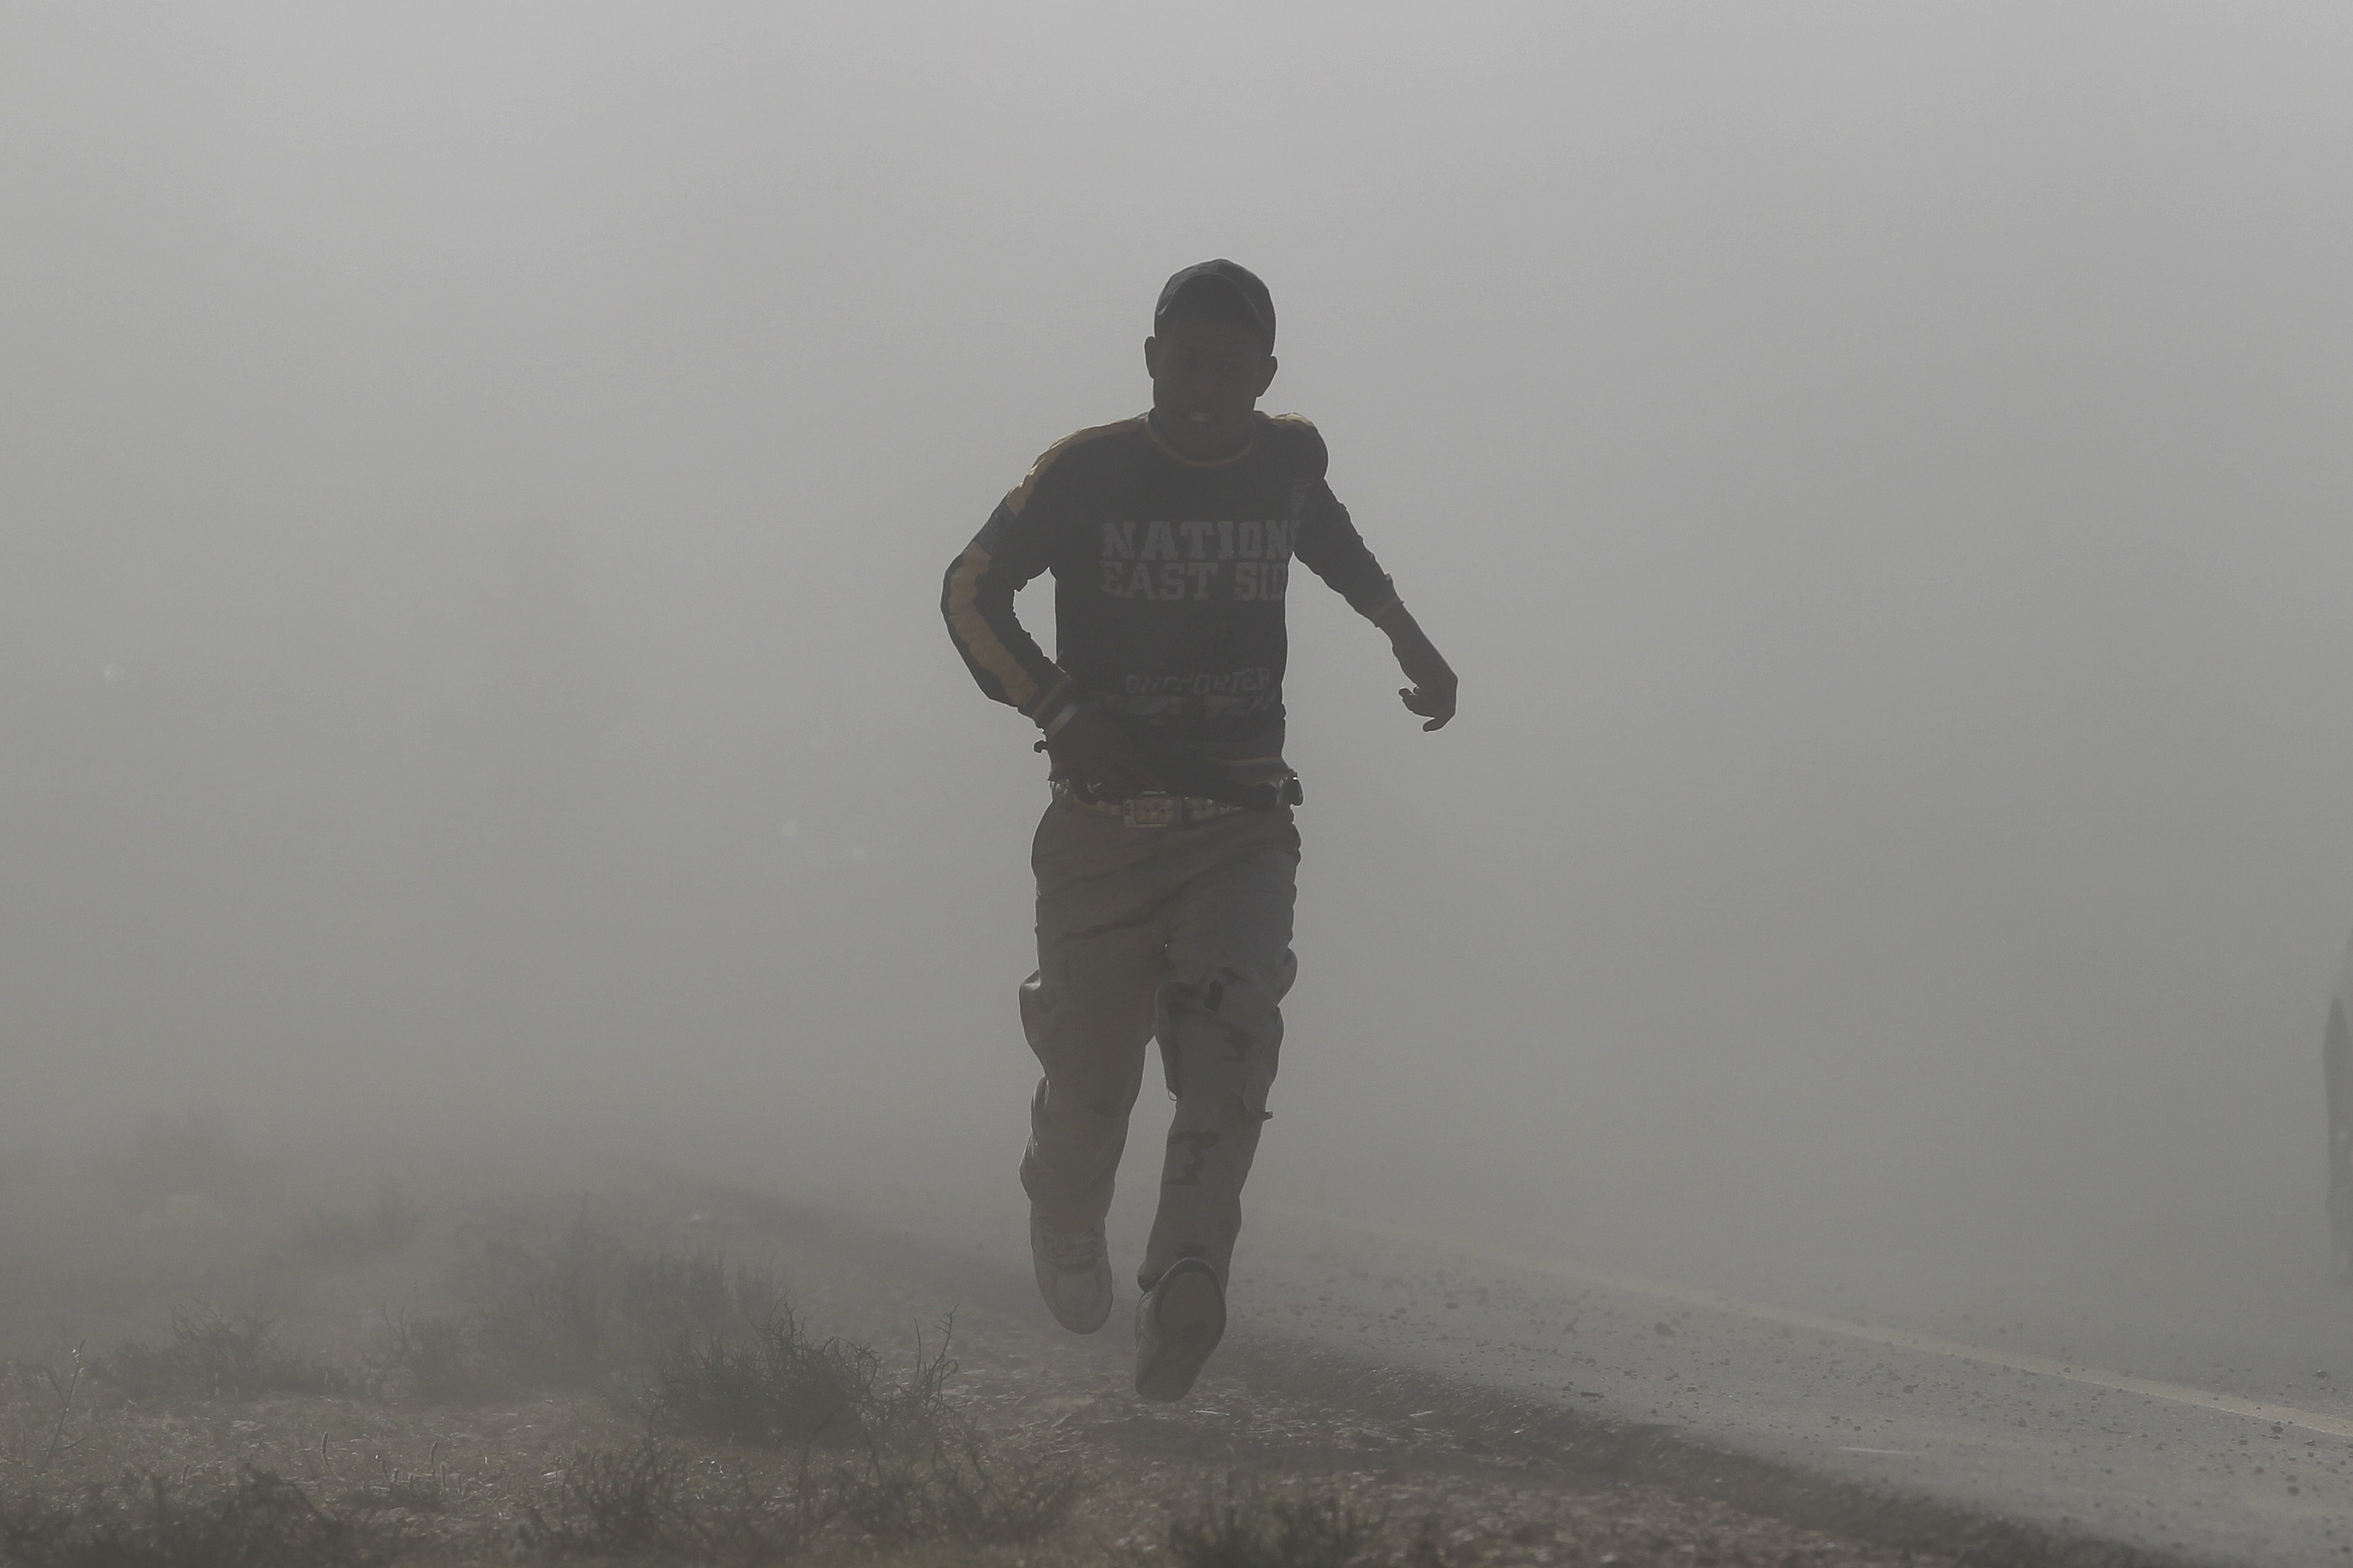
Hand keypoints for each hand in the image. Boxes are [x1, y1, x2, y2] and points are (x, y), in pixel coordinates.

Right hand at [1045, 708, 1161, 801]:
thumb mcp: (1113, 729)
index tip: (1159, 787)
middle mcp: (1103, 765)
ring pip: (1106, 793)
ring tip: (1121, 797)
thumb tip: (1139, 757)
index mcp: (1115, 751)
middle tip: (1137, 792)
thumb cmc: (1089, 719)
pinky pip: (1083, 794)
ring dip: (1116, 798)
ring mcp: (1087, 772)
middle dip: (1133, 792)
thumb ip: (1126, 744)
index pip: (1138, 770)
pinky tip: (1097, 800)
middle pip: (1124, 786)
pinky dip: (1091, 800)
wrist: (1061, 718)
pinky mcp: (1073, 775)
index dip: (1150, 780)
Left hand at [1393, 628, 1456, 730]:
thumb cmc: (1415, 657)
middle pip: (1436, 709)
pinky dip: (1411, 697)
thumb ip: (1433, 699)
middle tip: (1407, 700)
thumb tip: (1440, 714)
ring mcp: (1434, 681)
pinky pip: (1420, 697)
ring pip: (1427, 703)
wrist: (1405, 637)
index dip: (1438, 722)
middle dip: (1420, 709)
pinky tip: (1403, 690)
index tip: (1424, 728)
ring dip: (1413, 703)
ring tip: (1403, 694)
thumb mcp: (1423, 681)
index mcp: (1449, 683)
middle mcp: (1445, 683)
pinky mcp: (1424, 679)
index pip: (1449, 711)